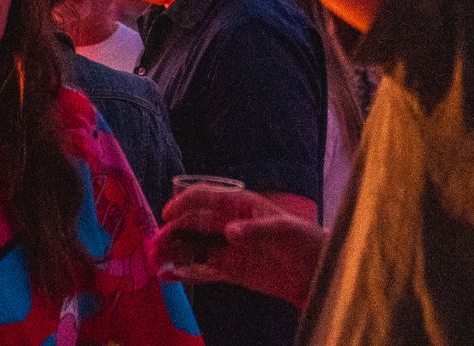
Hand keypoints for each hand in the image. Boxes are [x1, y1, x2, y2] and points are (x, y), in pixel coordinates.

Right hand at [151, 184, 325, 307]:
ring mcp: (230, 248)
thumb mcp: (284, 230)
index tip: (167, 214)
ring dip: (174, 253)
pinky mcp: (233, 270)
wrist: (319, 273)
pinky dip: (186, 273)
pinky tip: (169, 276)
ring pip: (195, 248)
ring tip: (155, 262)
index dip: (184, 202)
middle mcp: (230, 224)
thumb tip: (229, 232)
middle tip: (155, 246)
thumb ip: (256, 230)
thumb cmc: (305, 242)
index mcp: (241, 205)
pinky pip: (205, 270)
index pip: (206, 197)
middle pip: (194, 224)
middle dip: (173, 232)